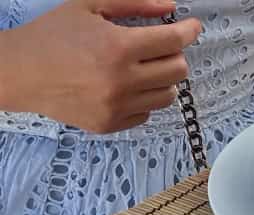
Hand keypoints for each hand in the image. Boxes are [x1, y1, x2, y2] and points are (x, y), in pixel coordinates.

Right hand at [0, 0, 200, 132]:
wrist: (21, 72)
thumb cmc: (53, 35)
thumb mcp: (89, 6)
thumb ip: (134, 4)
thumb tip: (170, 6)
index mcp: (117, 47)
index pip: (173, 42)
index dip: (188, 31)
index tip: (193, 27)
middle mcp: (122, 81)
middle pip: (178, 71)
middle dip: (175, 55)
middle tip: (161, 48)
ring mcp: (118, 107)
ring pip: (168, 95)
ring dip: (162, 79)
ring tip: (142, 68)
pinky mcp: (111, 124)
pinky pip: (147, 113)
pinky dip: (143, 99)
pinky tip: (125, 87)